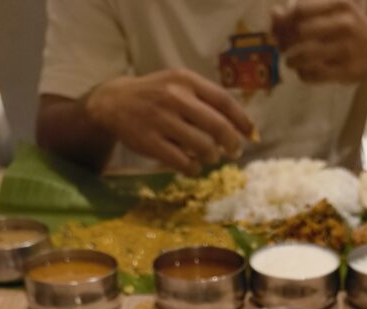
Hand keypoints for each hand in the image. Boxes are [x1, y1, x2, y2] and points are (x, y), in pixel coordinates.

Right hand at [85, 69, 254, 174]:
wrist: (114, 102)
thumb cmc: (155, 95)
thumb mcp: (178, 85)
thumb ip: (206, 100)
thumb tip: (241, 126)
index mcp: (186, 80)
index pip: (223, 100)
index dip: (242, 120)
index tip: (252, 134)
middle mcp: (174, 97)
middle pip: (217, 126)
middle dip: (231, 143)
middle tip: (234, 152)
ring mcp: (161, 120)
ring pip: (202, 146)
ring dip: (212, 157)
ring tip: (210, 157)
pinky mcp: (150, 142)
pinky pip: (182, 162)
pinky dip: (193, 168)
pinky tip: (192, 167)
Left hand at [272, 0, 366, 83]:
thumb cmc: (354, 28)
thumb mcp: (335, 12)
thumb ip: (305, 11)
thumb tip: (274, 14)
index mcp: (340, 5)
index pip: (299, 11)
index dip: (282, 22)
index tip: (277, 30)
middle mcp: (343, 25)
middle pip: (299, 33)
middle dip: (284, 42)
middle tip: (283, 47)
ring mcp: (345, 50)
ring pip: (303, 56)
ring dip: (291, 60)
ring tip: (291, 60)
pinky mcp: (344, 72)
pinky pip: (312, 75)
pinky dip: (302, 74)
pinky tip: (304, 71)